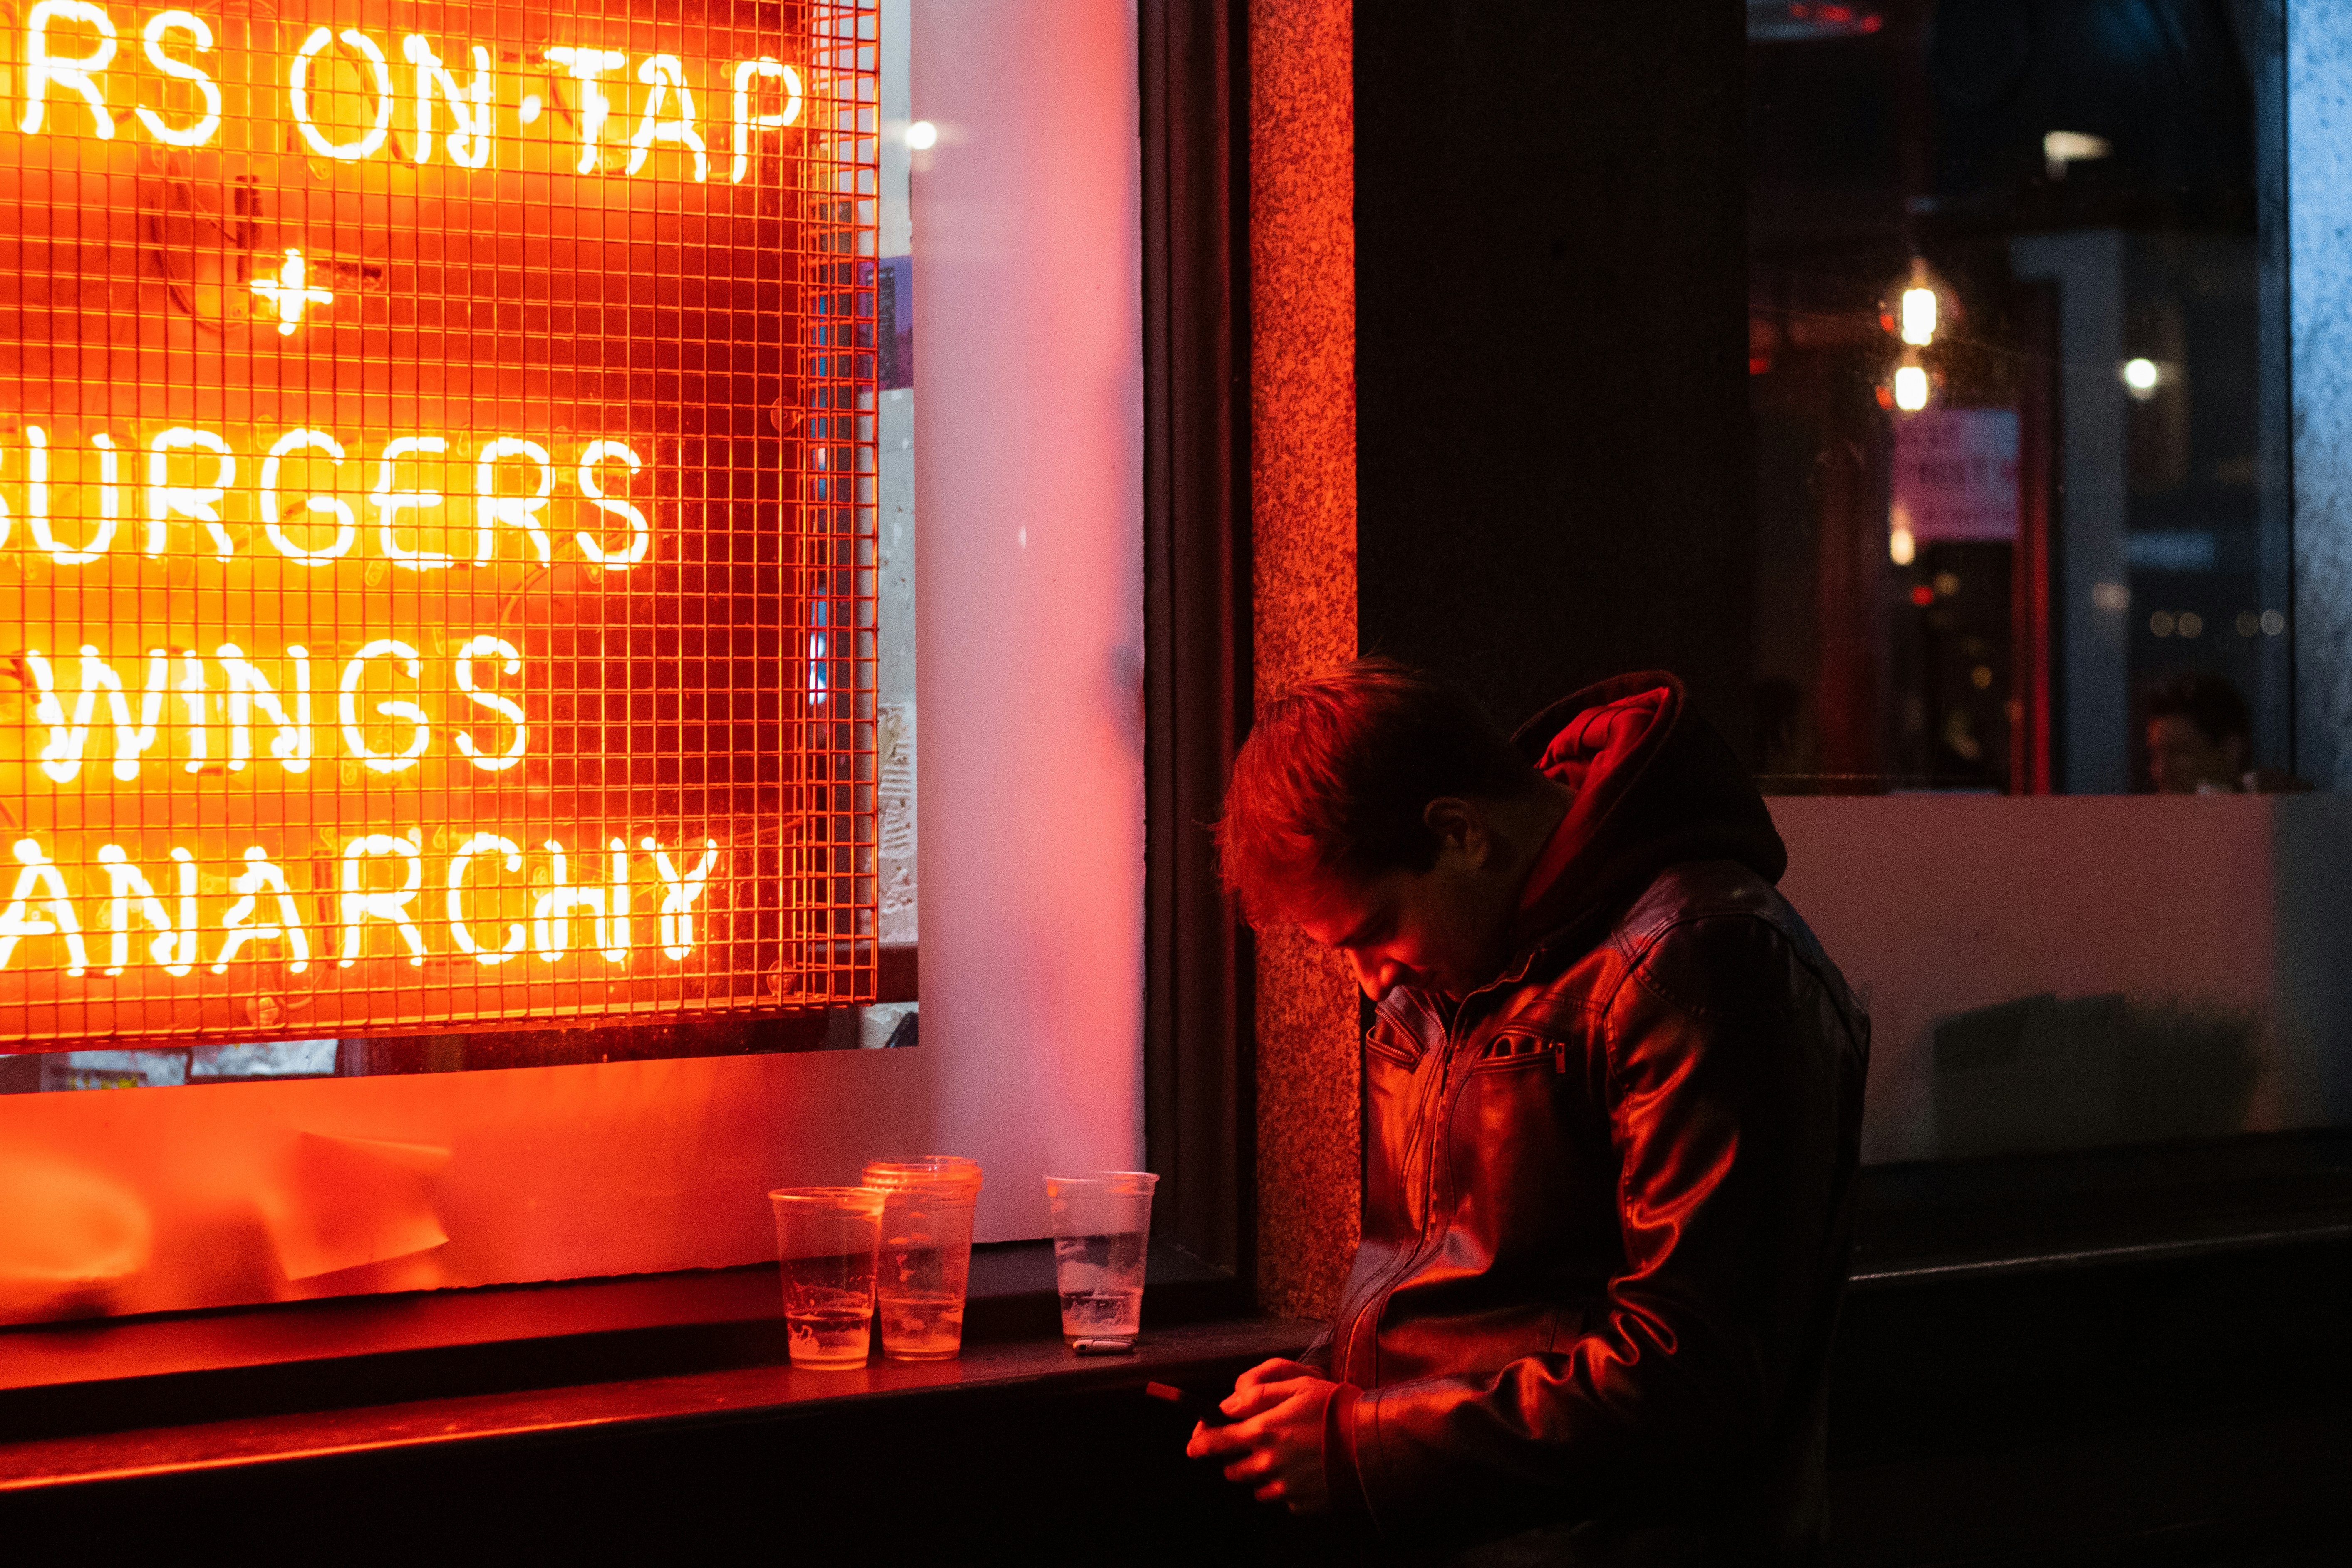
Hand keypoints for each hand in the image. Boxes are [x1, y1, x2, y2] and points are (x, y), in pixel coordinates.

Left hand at [1184, 1364, 1345, 1513]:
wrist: (1375, 1444)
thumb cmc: (1337, 1408)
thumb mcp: (1299, 1386)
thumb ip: (1258, 1395)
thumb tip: (1227, 1405)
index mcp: (1262, 1432)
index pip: (1212, 1444)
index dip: (1198, 1444)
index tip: (1195, 1443)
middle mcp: (1267, 1464)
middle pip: (1231, 1471)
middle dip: (1235, 1459)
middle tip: (1255, 1444)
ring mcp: (1284, 1488)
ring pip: (1254, 1488)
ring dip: (1259, 1474)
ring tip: (1284, 1457)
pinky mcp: (1301, 1505)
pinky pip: (1281, 1499)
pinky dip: (1285, 1488)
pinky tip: (1304, 1472)